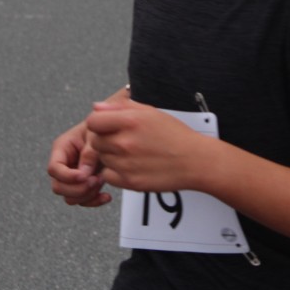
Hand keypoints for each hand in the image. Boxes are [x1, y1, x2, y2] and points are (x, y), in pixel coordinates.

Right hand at [47, 121, 110, 206]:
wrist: (114, 133)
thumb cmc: (102, 129)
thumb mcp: (95, 136)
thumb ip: (89, 153)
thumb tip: (83, 175)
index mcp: (62, 149)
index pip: (54, 169)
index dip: (67, 176)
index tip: (84, 176)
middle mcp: (64, 165)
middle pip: (58, 187)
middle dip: (77, 189)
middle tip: (95, 180)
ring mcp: (72, 177)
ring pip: (70, 198)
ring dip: (87, 195)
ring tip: (101, 180)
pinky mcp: (83, 185)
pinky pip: (83, 201)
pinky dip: (94, 201)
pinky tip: (106, 196)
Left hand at [86, 99, 205, 192]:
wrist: (195, 161)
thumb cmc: (176, 135)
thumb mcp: (151, 112)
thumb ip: (121, 106)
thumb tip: (97, 107)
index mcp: (131, 120)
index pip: (93, 121)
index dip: (99, 123)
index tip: (107, 126)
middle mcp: (126, 142)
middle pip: (95, 141)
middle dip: (105, 140)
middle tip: (123, 140)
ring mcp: (126, 164)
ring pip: (102, 159)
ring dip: (111, 156)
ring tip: (132, 153)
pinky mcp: (129, 182)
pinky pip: (108, 176)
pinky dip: (115, 172)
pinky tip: (131, 166)